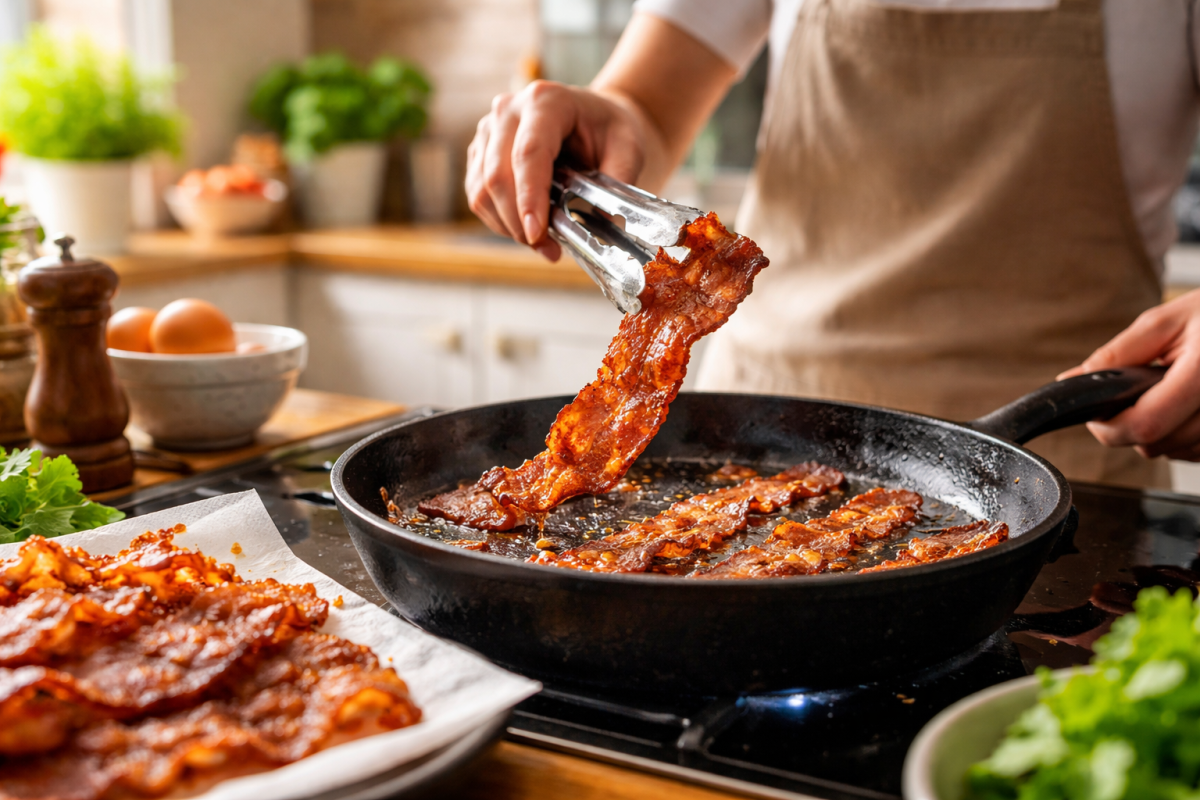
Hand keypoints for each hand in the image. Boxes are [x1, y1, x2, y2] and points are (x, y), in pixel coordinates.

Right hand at [465, 81, 646, 261]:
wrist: (593, 117)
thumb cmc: (609, 130)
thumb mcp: (628, 148)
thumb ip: (617, 182)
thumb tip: (603, 225)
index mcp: (546, 100)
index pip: (529, 153)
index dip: (529, 197)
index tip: (536, 233)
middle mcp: (509, 110)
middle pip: (498, 175)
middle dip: (518, 221)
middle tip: (548, 249)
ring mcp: (489, 130)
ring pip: (481, 189)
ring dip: (507, 226)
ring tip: (542, 244)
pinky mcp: (480, 152)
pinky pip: (477, 195)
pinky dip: (499, 220)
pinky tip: (526, 229)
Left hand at [1059, 289, 1199, 459]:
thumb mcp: (1165, 322)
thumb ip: (1118, 354)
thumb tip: (1073, 380)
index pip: (1146, 424)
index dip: (1110, 425)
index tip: (1097, 412)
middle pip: (1155, 445)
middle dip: (1128, 426)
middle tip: (1129, 395)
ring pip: (1174, 452)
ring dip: (1156, 432)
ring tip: (1164, 393)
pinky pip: (1195, 452)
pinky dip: (1180, 436)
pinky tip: (1184, 407)